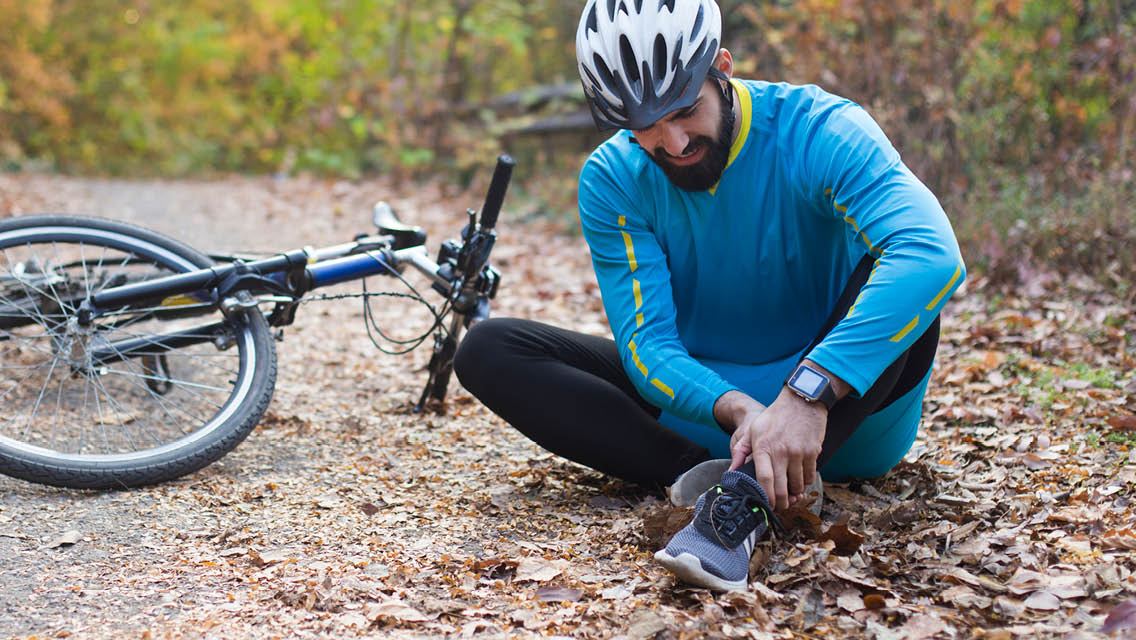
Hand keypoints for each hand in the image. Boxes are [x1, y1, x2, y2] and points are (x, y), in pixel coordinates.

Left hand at [724, 387, 826, 510]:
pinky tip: (801, 482)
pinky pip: (810, 476)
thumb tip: (731, 472)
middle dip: (781, 502)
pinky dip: (806, 483)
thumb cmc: (775, 417)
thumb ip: (740, 452)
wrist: (801, 401)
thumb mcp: (753, 430)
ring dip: (794, 493)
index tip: (767, 504)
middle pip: (781, 487)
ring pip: (798, 485)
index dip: (766, 496)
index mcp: (763, 447)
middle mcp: (781, 452)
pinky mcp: (812, 452)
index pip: (764, 479)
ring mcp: (798, 453)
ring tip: (791, 494)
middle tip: (780, 506)